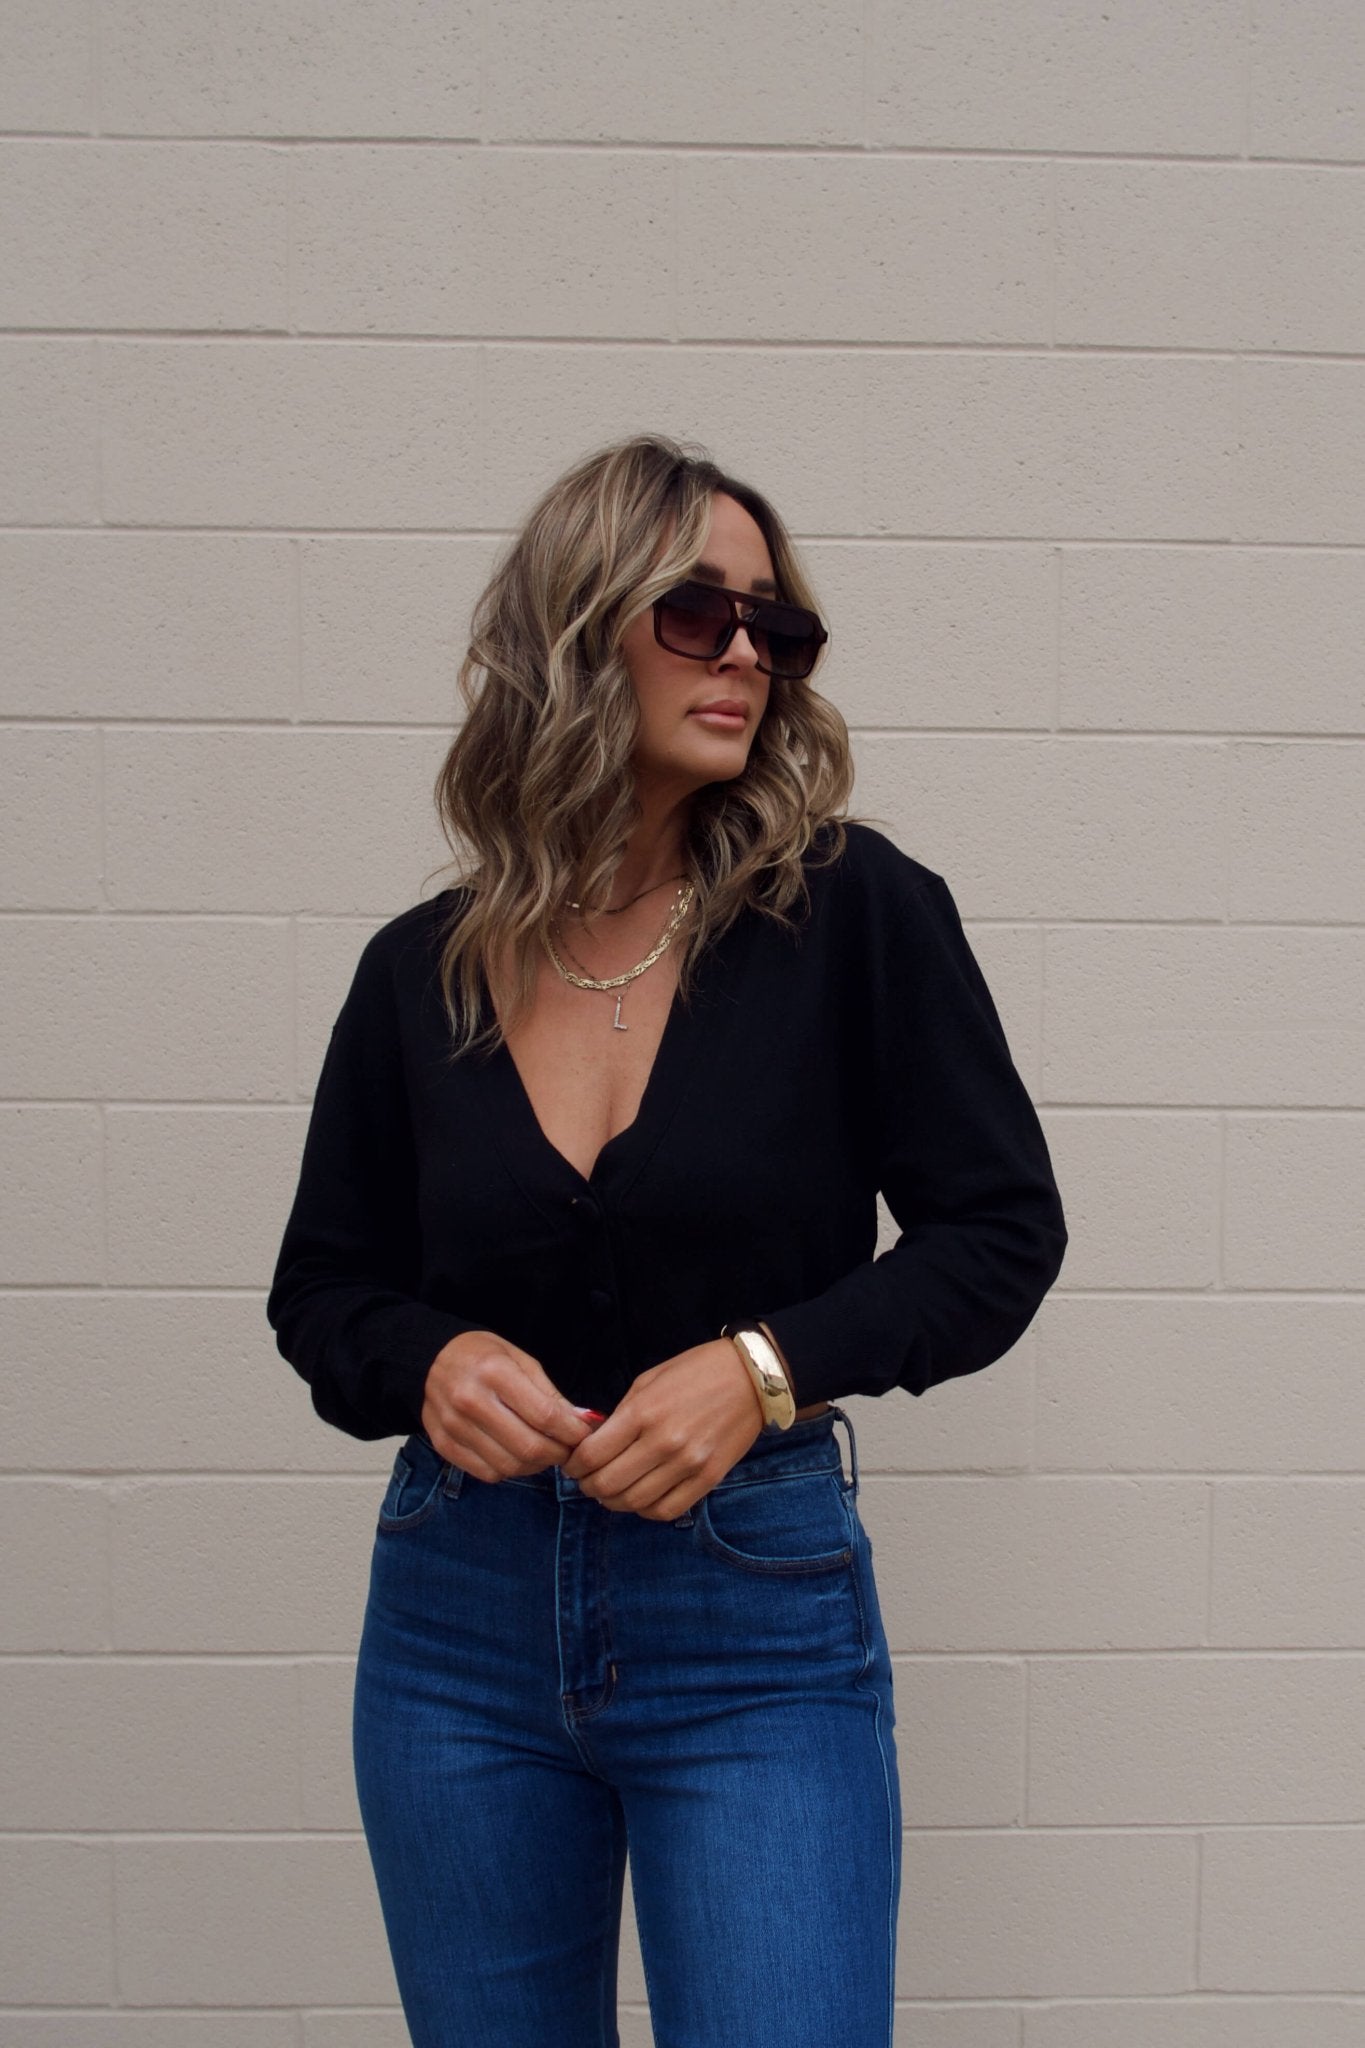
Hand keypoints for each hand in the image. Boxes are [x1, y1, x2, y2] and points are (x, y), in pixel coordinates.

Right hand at [422, 1329, 592, 1482]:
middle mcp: (470, 1400)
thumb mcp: (521, 1360)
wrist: (430, 1359)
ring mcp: (454, 1426)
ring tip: (544, 1452)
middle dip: (558, 1454)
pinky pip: (487, 1473)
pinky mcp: (443, 1445)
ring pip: (509, 1466)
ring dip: (536, 1466)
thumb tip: (583, 1423)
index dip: (572, 1432)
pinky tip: (516, 1455)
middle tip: (568, 1449)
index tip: (583, 1435)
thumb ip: (550, 1394)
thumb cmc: (484, 1357)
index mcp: (494, 1372)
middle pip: (528, 1447)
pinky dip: (509, 1470)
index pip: (544, 1416)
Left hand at [560, 1338, 764, 1520]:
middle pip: (609, 1484)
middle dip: (588, 1487)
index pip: (592, 1454)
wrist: (751, 1377)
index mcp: (643, 1413)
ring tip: (609, 1492)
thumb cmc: (696, 1372)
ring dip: (613, 1502)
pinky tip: (640, 1499)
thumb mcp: (648, 1381)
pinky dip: (645, 1510)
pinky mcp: (708, 1479)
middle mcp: (664, 1442)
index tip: (571, 1465)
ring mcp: (688, 1464)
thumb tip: (594, 1443)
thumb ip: (621, 1415)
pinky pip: (667, 1509)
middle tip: (586, 1481)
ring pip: (635, 1502)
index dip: (574, 1465)